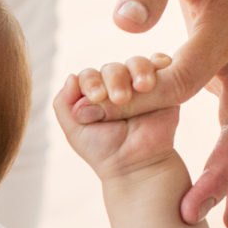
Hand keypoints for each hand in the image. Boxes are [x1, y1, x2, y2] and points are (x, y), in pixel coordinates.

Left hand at [55, 65, 184, 185]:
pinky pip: (162, 64)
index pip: (89, 76)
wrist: (136, 164)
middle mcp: (116, 85)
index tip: (96, 97)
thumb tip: (71, 76)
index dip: (90, 82)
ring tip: (142, 87)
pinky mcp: (164, 86)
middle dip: (114, 79)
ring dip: (138, 70)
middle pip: (112, 68)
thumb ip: (63, 104)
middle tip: (120, 98)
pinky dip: (160, 62)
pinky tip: (158, 70)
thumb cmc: (104, 150)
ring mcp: (139, 85)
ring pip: (136, 63)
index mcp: (94, 92)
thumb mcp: (74, 130)